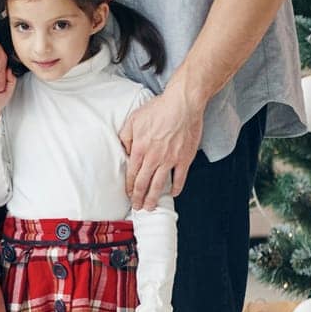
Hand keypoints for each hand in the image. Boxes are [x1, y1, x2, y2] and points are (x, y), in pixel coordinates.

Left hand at [118, 84, 203, 207]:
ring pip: (159, 185)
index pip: (131, 174)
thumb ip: (126, 137)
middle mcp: (154, 158)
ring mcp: (170, 160)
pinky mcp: (184, 159)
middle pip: (143, 184)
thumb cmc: (159, 109)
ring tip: (150, 207)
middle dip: (139, 198)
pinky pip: (179, 179)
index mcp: (140, 149)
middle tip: (138, 207)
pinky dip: (176, 189)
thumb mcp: (134, 119)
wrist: (183, 104)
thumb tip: (125, 151)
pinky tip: (172, 194)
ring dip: (153, 199)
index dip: (129, 188)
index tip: (128, 195)